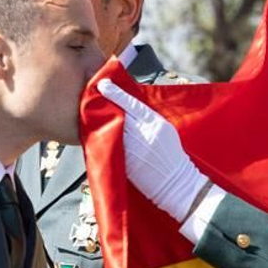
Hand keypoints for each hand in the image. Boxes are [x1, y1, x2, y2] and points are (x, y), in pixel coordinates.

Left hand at [97, 79, 207, 221]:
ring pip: (111, 130)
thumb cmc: (172, 155)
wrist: (176, 183)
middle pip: (118, 115)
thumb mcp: (166, 130)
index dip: (116, 93)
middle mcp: (143, 134)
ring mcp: (133, 150)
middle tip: (91, 97)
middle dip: (105, 106)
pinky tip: (98, 134)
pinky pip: (110, 147)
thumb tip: (131, 106)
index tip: (103, 84)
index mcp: (155, 123)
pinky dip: (104, 139)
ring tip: (92, 114)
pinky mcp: (125, 163)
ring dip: (101, 122)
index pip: (132, 104)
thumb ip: (149, 118)